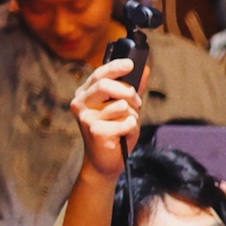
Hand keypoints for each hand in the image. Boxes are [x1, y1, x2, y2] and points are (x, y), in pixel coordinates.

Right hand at [69, 58, 143, 177]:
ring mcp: (86, 117)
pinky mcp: (96, 131)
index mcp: (85, 94)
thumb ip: (132, 89)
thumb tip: (144, 69)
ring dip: (132, 115)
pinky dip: (131, 128)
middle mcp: (81, 103)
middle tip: (137, 103)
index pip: (99, 74)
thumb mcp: (124, 108)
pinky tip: (123, 135)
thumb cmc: (114, 132)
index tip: (131, 64)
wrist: (105, 162)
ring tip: (126, 125)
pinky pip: (126, 122)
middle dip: (128, 92)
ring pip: (121, 105)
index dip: (115, 67)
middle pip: (107, 86)